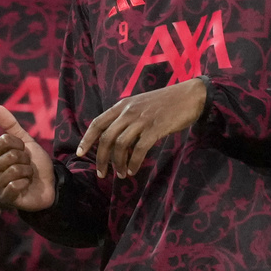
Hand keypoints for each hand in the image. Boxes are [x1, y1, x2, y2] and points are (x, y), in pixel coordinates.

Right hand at [0, 105, 55, 210]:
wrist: (50, 183)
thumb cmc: (35, 163)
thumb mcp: (26, 141)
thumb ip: (11, 126)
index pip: (4, 140)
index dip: (20, 144)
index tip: (24, 151)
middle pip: (10, 156)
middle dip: (25, 159)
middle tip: (27, 165)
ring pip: (13, 171)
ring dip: (27, 172)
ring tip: (28, 175)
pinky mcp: (5, 199)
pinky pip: (13, 186)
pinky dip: (25, 183)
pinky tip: (26, 185)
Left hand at [77, 77, 207, 178]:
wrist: (190, 96)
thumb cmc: (165, 103)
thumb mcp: (140, 104)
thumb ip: (127, 117)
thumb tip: (114, 138)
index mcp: (122, 105)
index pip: (97, 123)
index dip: (87, 139)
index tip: (80, 153)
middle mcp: (128, 111)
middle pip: (106, 138)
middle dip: (101, 158)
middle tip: (102, 173)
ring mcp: (142, 119)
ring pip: (120, 145)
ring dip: (118, 163)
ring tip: (121, 175)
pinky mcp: (155, 128)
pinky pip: (139, 149)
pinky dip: (134, 162)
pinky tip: (133, 170)